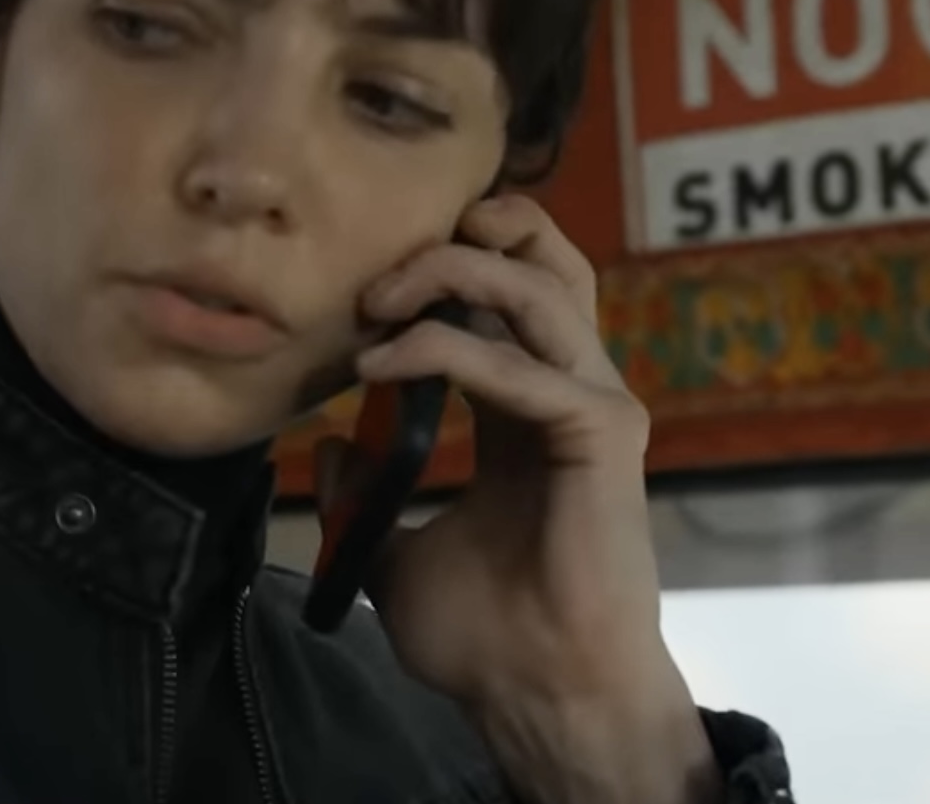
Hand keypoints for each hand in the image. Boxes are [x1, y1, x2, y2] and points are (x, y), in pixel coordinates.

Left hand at [321, 195, 720, 803]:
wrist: (535, 693)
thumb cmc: (486, 637)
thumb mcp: (393, 553)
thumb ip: (365, 496)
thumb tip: (327, 449)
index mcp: (528, 407)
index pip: (507, 290)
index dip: (444, 261)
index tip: (366, 281)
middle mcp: (568, 389)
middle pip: (546, 258)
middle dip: (468, 235)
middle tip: (382, 273)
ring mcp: (594, 404)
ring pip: (541, 284)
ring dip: (450, 274)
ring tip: (377, 303)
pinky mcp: (603, 431)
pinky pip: (520, 363)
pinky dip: (444, 350)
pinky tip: (381, 365)